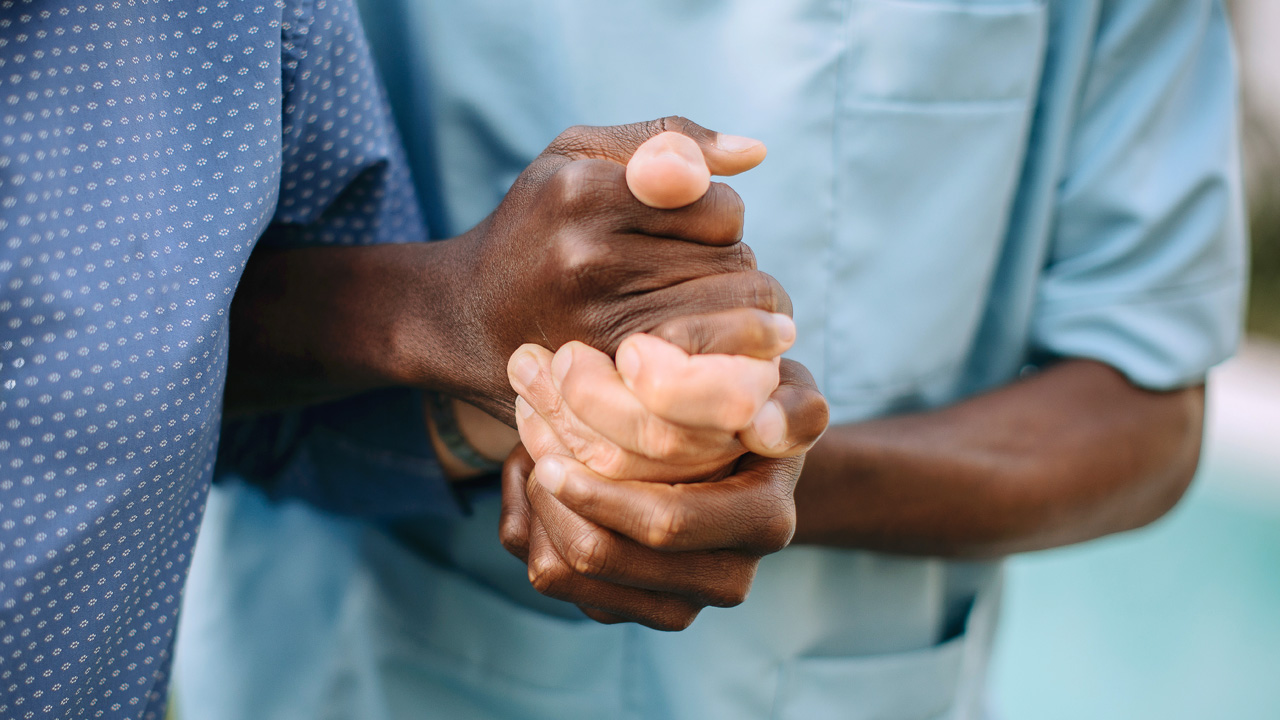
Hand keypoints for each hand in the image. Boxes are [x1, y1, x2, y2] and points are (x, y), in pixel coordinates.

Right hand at [446, 117, 787, 415]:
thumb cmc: (534, 226)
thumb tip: (756, 151)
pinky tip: (700, 349)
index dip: (717, 218)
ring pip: (732, 319)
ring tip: (694, 309)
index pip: (722, 208)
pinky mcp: (609, 383)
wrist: (460, 321)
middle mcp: (587, 259)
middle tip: (691, 276)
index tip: (689, 229)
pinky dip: (721, 359)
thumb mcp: (578, 155)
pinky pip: (712, 367)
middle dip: (730, 270)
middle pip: (735, 266)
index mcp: (583, 192)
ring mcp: (597, 327)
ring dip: (732, 317)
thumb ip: (666, 138)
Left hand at [500, 311, 828, 629]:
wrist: (736, 458)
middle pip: (602, 556)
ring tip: (533, 455)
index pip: (666, 523)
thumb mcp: (784, 392)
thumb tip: (770, 429)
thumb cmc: (749, 408)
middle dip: (551, 497)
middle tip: (528, 441)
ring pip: (565, 576)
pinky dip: (529, 527)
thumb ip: (792, 405)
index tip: (549, 450)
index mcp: (763, 522)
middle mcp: (725, 578)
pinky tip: (536, 481)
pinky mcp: (629, 610)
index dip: (598, 491)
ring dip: (535, 511)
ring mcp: (676, 603)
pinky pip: (553, 580)